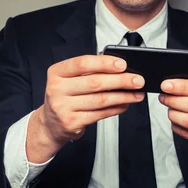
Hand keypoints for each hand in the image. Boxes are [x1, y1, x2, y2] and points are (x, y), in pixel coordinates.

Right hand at [27, 55, 144, 161]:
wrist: (50, 124)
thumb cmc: (65, 98)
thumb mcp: (68, 80)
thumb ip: (88, 73)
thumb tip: (120, 69)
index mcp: (56, 73)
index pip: (83, 63)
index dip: (104, 63)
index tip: (123, 64)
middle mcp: (57, 89)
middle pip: (95, 82)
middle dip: (121, 81)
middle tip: (138, 80)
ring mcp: (63, 107)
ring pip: (100, 100)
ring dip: (123, 96)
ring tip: (137, 94)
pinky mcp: (72, 122)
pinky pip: (99, 114)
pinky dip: (115, 109)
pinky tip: (125, 105)